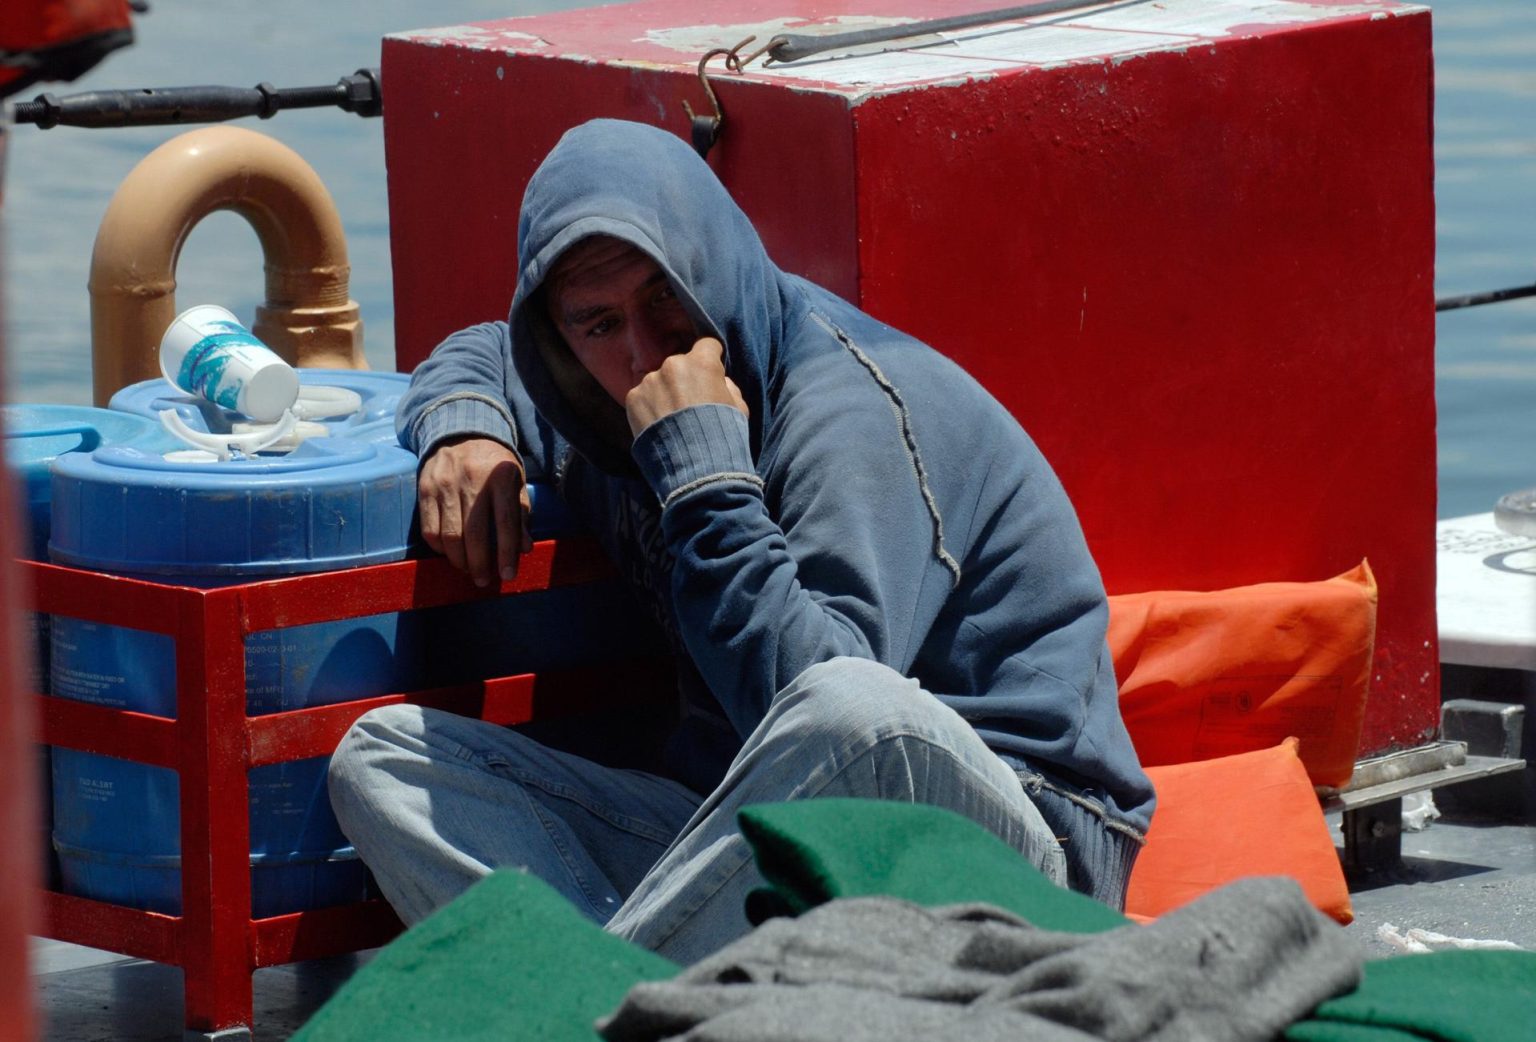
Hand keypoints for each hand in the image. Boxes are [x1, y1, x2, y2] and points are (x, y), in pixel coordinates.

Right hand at [417, 436, 532, 586]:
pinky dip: (439, 547)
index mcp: (500, 478)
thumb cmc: (493, 464)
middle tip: (483, 580)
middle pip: (474, 534)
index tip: (508, 575)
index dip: (507, 553)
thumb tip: (524, 548)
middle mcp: (471, 480)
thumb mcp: (515, 482)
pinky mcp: (425, 488)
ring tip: (468, 569)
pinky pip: (429, 528)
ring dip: (459, 560)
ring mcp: (445, 484)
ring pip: (449, 535)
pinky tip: (449, 553)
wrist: (461, 431)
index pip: (505, 522)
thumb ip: (521, 514)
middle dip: (480, 564)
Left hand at [623, 337, 748, 437]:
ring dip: (665, 393)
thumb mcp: (739, 408)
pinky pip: (643, 396)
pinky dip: (649, 407)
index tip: (710, 373)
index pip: (707, 345)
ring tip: (672, 421)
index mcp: (701, 363)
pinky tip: (658, 426)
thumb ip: (728, 386)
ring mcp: (649, 381)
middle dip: (685, 379)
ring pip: (659, 381)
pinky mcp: (633, 399)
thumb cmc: (723, 435)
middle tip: (689, 405)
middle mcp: (672, 365)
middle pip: (680, 364)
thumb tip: (719, 381)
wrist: (695, 467)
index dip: (711, 358)